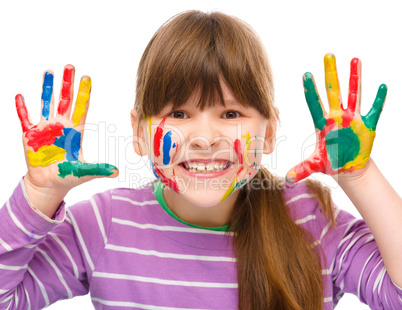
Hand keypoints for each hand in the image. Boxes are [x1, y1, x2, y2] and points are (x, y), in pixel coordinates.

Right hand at [16, 65, 117, 213]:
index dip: (84, 93)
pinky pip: (25, 118)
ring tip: (49, 72)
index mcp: (75, 131)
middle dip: (67, 83)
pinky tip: (20, 95)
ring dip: (47, 88)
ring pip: (46, 103)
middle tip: (70, 66)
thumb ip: (99, 169)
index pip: (81, 108)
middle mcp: (61, 125)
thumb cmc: (68, 176)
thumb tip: (117, 172)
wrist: (48, 184)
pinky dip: (22, 108)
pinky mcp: (29, 135)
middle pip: (65, 100)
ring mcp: (45, 128)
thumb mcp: (84, 172)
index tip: (87, 78)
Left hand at [286, 54, 386, 182]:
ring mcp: (353, 119)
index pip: (314, 104)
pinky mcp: (367, 126)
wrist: (348, 168)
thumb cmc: (331, 163)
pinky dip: (379, 100)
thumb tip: (288, 180)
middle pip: (333, 91)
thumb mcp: (315, 165)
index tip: (305, 74)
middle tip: (328, 55)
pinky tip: (382, 86)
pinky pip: (374, 110)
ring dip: (354, 78)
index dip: (310, 90)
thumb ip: (302, 169)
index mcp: (322, 124)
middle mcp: (337, 117)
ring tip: (354, 60)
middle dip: (331, 74)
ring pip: (354, 94)